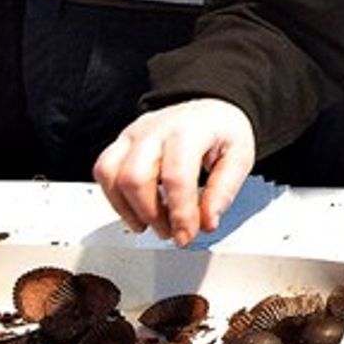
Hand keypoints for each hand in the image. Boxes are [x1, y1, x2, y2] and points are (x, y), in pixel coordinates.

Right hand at [93, 98, 257, 246]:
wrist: (209, 108)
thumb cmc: (222, 131)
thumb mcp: (239, 157)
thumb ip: (223, 191)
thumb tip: (207, 222)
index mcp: (188, 131)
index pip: (176, 177)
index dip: (179, 214)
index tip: (186, 236)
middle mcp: (155, 129)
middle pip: (135, 177)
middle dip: (151, 214)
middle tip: (171, 231)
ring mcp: (133, 134)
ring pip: (111, 174)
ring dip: (128, 210)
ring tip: (152, 224)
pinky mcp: (121, 142)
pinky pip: (103, 171)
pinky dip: (115, 198)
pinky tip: (136, 212)